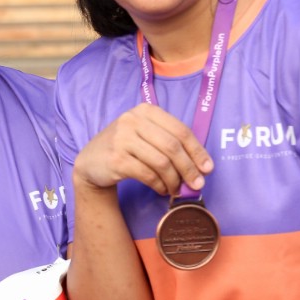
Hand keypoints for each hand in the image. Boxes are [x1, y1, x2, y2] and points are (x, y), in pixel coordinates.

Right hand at [73, 103, 213, 196]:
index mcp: (145, 110)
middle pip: (172, 146)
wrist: (91, 162)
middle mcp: (132, 120)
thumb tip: (200, 166)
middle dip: (189, 168)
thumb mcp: (144, 134)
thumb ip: (169, 142)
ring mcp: (122, 138)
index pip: (180, 130)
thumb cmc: (125, 148)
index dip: (197, 151)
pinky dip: (159, 185)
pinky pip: (148, 175)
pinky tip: (162, 189)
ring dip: (174, 180)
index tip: (208, 168)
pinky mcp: (116, 158)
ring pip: (161, 162)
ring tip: (177, 190)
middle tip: (197, 184)